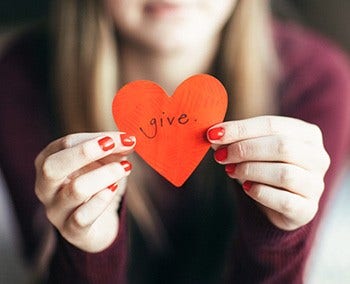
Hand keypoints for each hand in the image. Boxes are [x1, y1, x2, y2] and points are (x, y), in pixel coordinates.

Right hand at [35, 132, 135, 251]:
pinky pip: (82, 217)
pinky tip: (114, 189)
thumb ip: (113, 151)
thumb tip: (127, 141)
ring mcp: (55, 211)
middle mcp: (45, 187)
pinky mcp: (70, 231)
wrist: (98, 225)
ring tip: (126, 168)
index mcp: (48, 163)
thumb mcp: (103, 164)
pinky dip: (101, 200)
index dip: (96, 138)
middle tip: (115, 146)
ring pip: (75, 190)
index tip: (125, 137)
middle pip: (54, 166)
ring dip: (105, 175)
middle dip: (86, 152)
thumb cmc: (97, 187)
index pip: (67, 144)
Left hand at [207, 116, 329, 230]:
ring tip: (230, 171)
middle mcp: (318, 157)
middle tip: (221, 156)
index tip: (213, 134)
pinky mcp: (308, 209)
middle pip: (282, 147)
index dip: (240, 129)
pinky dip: (260, 192)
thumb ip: (235, 140)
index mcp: (306, 134)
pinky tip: (247, 188)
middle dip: (245, 149)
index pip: (272, 125)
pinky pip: (285, 201)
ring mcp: (316, 184)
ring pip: (285, 174)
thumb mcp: (251, 149)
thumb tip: (214, 135)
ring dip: (250, 170)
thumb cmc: (265, 168)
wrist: (277, 203)